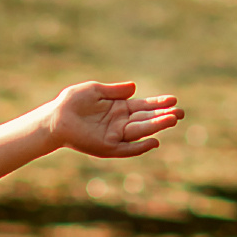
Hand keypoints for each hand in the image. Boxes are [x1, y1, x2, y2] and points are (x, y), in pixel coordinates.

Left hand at [49, 81, 180, 157]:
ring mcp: (115, 136)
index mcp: (120, 108)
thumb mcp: (96, 90)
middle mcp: (120, 123)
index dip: (159, 103)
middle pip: (146, 119)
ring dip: (156, 127)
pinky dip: (140, 146)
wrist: (55, 117)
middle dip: (163, 116)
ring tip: (172, 120)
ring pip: (140, 132)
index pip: (144, 106)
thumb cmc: (72, 102)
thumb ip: (115, 91)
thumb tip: (135, 88)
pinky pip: (127, 149)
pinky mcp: (107, 147)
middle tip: (181, 113)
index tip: (174, 100)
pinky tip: (154, 142)